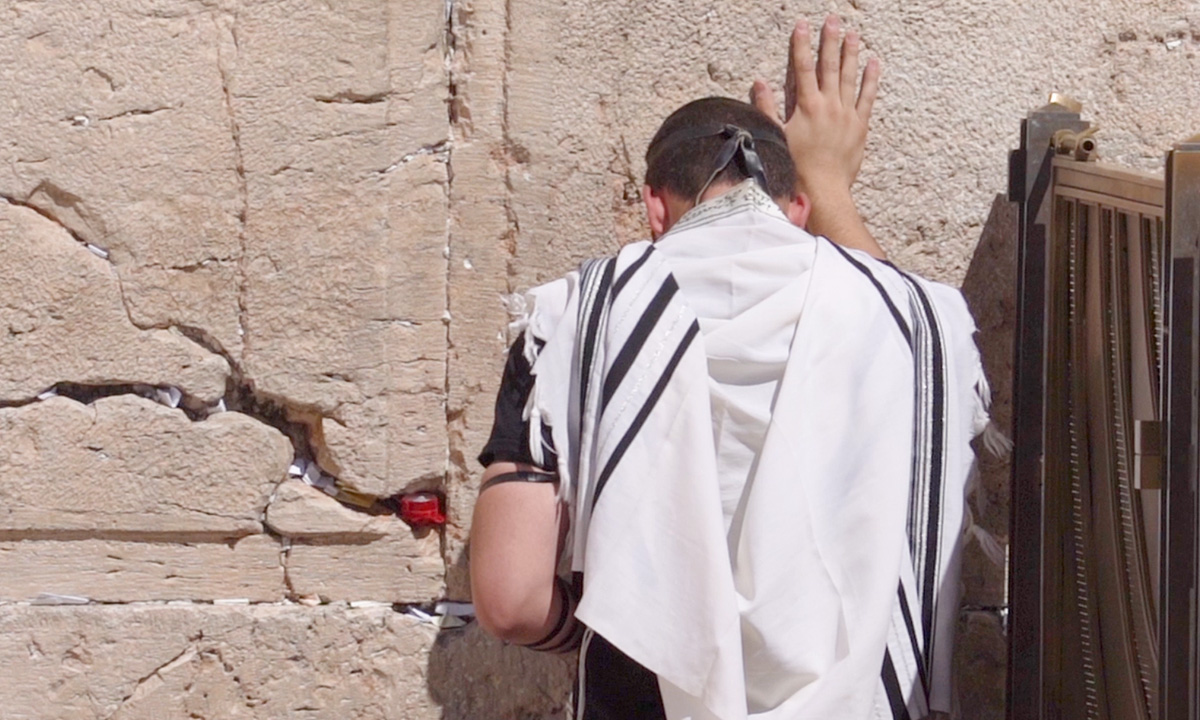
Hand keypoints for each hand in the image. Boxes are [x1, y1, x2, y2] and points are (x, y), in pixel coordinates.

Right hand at [750, 16, 879, 191]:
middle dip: (830, 40)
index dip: (802, 45)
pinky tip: (873, 62)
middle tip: (832, 20)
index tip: (802, 25)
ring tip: (853, 33)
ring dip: (851, 53)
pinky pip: (867, 96)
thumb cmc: (796, 166)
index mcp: (807, 106)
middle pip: (829, 66)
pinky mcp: (860, 125)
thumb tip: (759, 83)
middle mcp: (829, 105)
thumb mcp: (776, 136)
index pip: (803, 68)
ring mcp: (847, 113)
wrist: (823, 189)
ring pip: (849, 76)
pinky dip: (871, 78)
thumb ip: (766, 108)